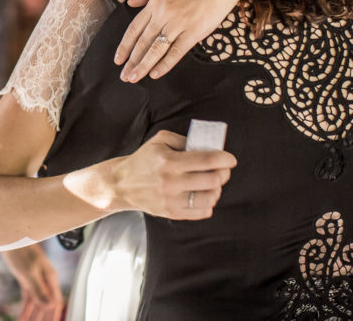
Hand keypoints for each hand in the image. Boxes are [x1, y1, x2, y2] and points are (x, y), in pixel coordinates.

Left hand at [0, 243, 62, 320]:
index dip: (55, 316)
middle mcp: (45, 281)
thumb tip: (50, 306)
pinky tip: (21, 318)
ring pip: (37, 303)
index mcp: (50, 279)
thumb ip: (39, 290)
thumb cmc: (21, 252)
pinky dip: (25, 309)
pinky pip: (28, 298)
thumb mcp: (29, 273)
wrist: (9, 237)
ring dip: (32, 316)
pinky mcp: (26, 279)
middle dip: (43, 318)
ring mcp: (36, 280)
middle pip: (47, 305)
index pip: (56, 302)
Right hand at [110, 130, 234, 219]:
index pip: (206, 160)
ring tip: (213, 183)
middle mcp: (171, 181)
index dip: (224, 159)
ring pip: (210, 198)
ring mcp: (171, 200)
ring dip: (217, 189)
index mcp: (168, 161)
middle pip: (212, 180)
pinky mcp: (171, 213)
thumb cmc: (144, 160)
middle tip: (223, 170)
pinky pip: (201, 212)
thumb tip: (208, 146)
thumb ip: (184, 140)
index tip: (230, 159)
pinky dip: (208, 203)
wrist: (122, 184)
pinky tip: (204, 195)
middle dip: (224, 173)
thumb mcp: (159, 141)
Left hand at [116, 0, 241, 81]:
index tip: (118, 59)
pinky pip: (177, 51)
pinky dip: (165, 64)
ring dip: (143, 65)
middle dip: (131, 61)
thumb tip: (131, 3)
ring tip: (134, 78)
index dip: (125, 45)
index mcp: (156, 1)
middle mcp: (164, 14)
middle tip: (124, 76)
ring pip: (156, 49)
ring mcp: (180, 24)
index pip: (135, 28)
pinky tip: (156, 74)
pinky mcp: (196, 31)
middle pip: (143, 42)